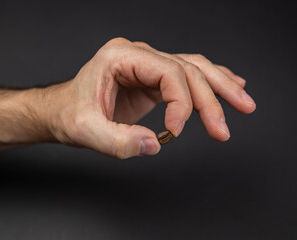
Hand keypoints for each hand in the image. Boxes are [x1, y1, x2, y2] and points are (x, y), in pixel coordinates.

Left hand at [40, 38, 255, 158]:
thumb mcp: (86, 131)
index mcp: (121, 56)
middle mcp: (137, 54)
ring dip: (219, 88)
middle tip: (223, 128)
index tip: (175, 133)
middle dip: (210, 99)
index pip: (167, 72)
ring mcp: (146, 65)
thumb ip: (118, 141)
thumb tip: (154, 145)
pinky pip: (186, 77)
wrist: (61, 111)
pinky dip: (209, 84)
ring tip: (244, 103)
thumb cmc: (70, 115)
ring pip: (193, 69)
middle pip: (187, 69)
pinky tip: (229, 86)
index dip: (180, 103)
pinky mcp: (151, 79)